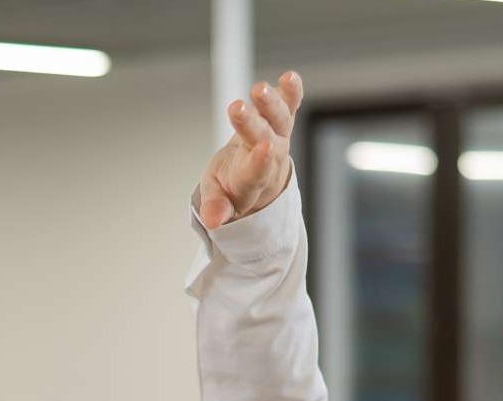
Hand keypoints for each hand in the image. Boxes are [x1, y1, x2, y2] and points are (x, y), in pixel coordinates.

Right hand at [197, 71, 302, 229]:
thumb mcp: (218, 196)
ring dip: (270, 104)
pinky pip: (289, 104)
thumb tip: (211, 222)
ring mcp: (278, 136)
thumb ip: (216, 206)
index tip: (262, 149)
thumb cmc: (232, 183)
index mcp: (251, 181)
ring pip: (279, 120)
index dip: (259, 163)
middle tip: (237, 108)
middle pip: (263, 140)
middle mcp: (269, 157)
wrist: (257, 172)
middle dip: (250, 125)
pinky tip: (289, 77)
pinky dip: (291, 91)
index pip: (256, 174)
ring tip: (259, 89)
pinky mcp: (282, 118)